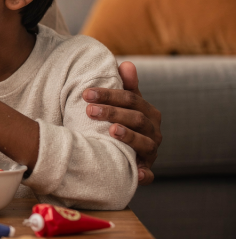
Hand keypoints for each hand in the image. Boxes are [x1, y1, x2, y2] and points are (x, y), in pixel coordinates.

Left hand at [84, 61, 161, 184]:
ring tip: (112, 131)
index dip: (109, 95)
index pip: (130, 99)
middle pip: (135, 118)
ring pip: (144, 142)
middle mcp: (153, 130)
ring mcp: (151, 150)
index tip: (86, 93)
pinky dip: (145, 174)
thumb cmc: (122, 121)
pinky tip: (138, 174)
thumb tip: (126, 64)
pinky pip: (149, 174)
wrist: (127, 150)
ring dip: (128, 136)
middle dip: (112, 113)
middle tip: (89, 110)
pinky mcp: (147, 169)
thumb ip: (125, 85)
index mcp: (148, 112)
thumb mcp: (124, 104)